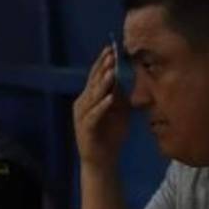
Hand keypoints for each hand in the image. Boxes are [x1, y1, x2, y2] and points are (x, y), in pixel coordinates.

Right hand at [73, 44, 129, 170]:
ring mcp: (83, 115)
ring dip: (102, 83)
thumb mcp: (120, 112)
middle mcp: (84, 103)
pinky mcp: (86, 128)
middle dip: (102, 68)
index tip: (112, 49)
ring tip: (112, 71)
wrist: (102, 160)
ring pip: (93, 96)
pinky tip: (110, 98)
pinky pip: (94, 114)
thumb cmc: (111, 135)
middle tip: (111, 54)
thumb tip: (125, 80)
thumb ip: (120, 97)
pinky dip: (102, 106)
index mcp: (90, 98)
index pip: (96, 77)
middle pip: (93, 82)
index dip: (103, 63)